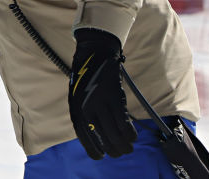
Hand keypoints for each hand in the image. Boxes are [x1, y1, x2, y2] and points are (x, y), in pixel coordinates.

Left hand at [68, 28, 136, 159]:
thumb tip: (93, 131)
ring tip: (128, 148)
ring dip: (123, 143)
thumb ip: (83, 111)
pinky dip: (129, 131)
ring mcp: (100, 102)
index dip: (92, 148)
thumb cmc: (86, 74)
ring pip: (114, 131)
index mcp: (75, 107)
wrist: (94, 52)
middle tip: (120, 153)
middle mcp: (86, 107)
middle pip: (101, 136)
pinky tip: (133, 136)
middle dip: (112, 148)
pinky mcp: (114, 96)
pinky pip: (123, 120)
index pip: (83, 135)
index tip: (100, 156)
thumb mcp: (77, 94)